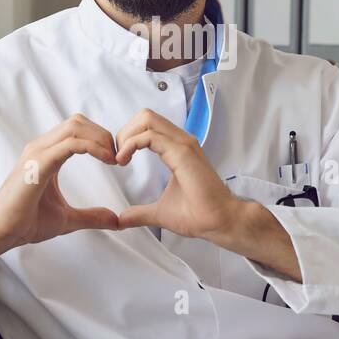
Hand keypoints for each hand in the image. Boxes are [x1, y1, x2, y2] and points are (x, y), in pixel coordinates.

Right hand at [0, 114, 120, 253]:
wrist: (1, 232)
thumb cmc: (26, 222)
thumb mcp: (67, 219)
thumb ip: (91, 216)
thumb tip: (116, 220)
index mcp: (46, 154)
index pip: (76, 129)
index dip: (100, 138)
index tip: (116, 159)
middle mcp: (41, 148)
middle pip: (78, 122)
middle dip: (103, 134)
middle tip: (118, 157)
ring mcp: (38, 153)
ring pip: (75, 126)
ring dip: (100, 138)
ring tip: (114, 159)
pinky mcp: (38, 163)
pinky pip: (71, 144)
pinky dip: (93, 147)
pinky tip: (106, 161)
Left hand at [114, 108, 241, 240]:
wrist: (219, 222)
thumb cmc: (199, 214)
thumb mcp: (160, 212)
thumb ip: (140, 213)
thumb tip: (121, 220)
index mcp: (178, 149)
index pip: (148, 125)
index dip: (129, 138)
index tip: (120, 161)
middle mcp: (181, 141)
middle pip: (145, 115)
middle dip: (125, 132)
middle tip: (118, 157)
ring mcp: (183, 145)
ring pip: (147, 119)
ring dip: (127, 136)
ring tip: (120, 159)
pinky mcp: (182, 153)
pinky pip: (149, 136)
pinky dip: (131, 145)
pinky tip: (124, 161)